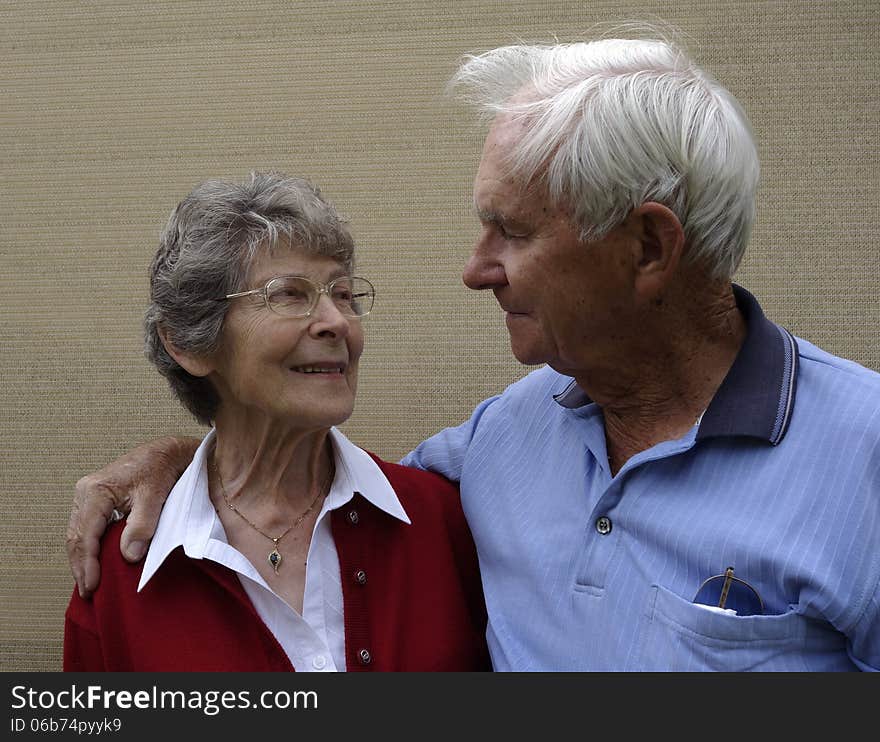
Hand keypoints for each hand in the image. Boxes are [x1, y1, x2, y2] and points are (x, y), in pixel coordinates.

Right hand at [66, 436, 199, 597]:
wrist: (167, 452)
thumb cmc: (161, 469)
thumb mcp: (155, 496)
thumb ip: (142, 525)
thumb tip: (129, 556)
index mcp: (95, 491)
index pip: (86, 535)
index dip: (88, 563)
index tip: (92, 586)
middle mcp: (86, 492)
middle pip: (76, 537)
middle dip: (80, 566)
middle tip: (88, 592)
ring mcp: (88, 495)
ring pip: (78, 534)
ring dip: (82, 559)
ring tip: (88, 584)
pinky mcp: (96, 499)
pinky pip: (87, 528)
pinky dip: (89, 547)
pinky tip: (94, 563)